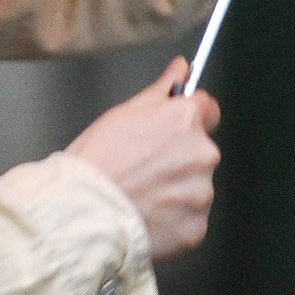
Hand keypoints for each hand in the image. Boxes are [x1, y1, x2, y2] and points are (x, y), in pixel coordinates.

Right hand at [65, 58, 221, 260]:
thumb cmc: (98, 161)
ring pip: (196, 186)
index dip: (190, 118)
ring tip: (143, 194)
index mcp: (186, 120)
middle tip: (145, 167)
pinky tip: (149, 214)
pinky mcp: (196, 226)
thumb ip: (163, 89)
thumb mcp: (125, 112)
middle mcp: (202, 154)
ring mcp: (201, 193)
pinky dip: (174, 219)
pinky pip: (191, 219)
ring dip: (177, 190)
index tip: (175, 129)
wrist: (85, 211)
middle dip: (179, 157)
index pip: (208, 110)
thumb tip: (181, 68)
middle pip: (201, 150)